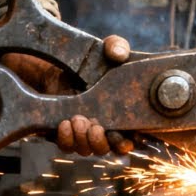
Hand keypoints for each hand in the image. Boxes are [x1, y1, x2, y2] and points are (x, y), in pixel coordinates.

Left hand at [5, 36, 133, 156]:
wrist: (64, 64)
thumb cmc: (94, 61)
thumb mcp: (107, 49)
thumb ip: (117, 46)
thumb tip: (118, 53)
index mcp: (123, 116)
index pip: (130, 140)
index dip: (127, 143)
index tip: (120, 136)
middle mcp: (106, 128)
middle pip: (107, 149)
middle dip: (101, 142)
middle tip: (94, 125)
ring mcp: (84, 133)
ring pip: (86, 150)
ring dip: (82, 139)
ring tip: (77, 119)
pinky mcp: (65, 132)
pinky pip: (66, 146)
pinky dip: (66, 139)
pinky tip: (64, 124)